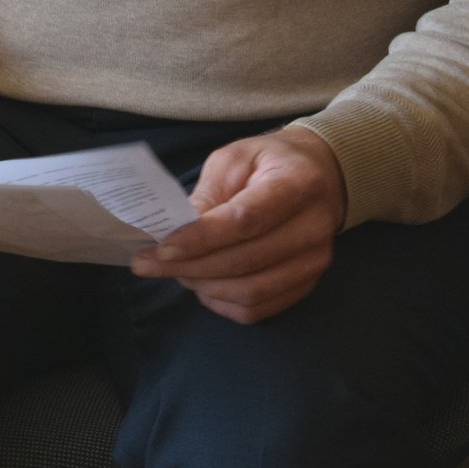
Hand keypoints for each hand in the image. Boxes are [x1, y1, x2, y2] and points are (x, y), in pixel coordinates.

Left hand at [131, 126, 345, 323]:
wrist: (320, 176)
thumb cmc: (267, 163)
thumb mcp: (233, 160)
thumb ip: (207, 194)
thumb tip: (175, 232)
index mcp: (297, 184)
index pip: (244, 221)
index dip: (199, 238)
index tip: (160, 246)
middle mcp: (314, 227)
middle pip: (244, 260)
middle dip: (188, 266)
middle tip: (148, 263)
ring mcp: (315, 260)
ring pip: (251, 290)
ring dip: (203, 286)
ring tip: (173, 271)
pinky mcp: (307, 283)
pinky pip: (260, 307)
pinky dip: (223, 302)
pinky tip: (201, 285)